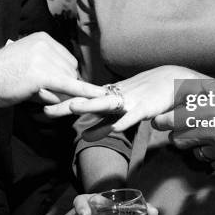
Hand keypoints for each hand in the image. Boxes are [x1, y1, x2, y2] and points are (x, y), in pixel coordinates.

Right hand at [0, 32, 102, 132]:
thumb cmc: (0, 76)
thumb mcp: (27, 64)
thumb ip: (48, 70)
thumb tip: (70, 86)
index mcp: (43, 38)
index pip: (67, 60)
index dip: (63, 77)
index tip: (52, 85)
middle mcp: (46, 44)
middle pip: (71, 70)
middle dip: (62, 86)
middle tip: (39, 91)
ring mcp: (44, 57)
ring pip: (68, 82)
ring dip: (57, 94)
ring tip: (32, 92)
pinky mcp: (43, 74)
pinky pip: (70, 86)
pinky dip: (87, 92)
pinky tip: (101, 96)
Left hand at [45, 65, 203, 130]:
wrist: (172, 80)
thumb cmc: (147, 94)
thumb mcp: (122, 110)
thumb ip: (105, 123)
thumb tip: (86, 134)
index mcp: (110, 96)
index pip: (83, 98)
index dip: (63, 100)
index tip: (42, 102)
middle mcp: (116, 96)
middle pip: (88, 101)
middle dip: (67, 104)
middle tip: (46, 108)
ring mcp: (130, 101)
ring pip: (108, 103)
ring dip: (91, 105)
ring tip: (73, 107)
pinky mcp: (145, 108)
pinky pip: (133, 115)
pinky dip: (124, 120)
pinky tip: (115, 127)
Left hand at [154, 78, 214, 172]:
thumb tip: (197, 87)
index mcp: (210, 108)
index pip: (172, 118)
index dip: (163, 120)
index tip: (159, 119)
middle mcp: (210, 130)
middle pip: (178, 139)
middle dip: (177, 135)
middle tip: (183, 129)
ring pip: (194, 152)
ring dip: (197, 146)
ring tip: (208, 136)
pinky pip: (212, 162)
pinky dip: (214, 156)